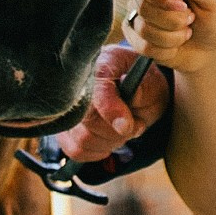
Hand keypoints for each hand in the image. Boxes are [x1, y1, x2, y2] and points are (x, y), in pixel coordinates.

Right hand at [53, 41, 170, 164]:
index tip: (126, 126)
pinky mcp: (63, 128)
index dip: (111, 110)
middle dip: (116, 131)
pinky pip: (76, 149)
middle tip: (133, 125)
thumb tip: (130, 104)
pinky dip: (97, 150)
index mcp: (103, 64)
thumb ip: (143, 91)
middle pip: (88, 120)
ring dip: (109, 142)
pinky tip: (108, 138)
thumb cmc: (143, 84)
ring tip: (121, 129)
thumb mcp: (153, 84)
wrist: (134, 90)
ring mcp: (66, 107)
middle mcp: (77, 83)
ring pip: (82, 139)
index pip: (97, 89)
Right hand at [131, 0, 215, 76]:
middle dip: (174, 20)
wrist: (209, 48)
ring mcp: (137, 18)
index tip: (181, 4)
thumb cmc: (211, 19)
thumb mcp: (215, 1)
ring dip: (173, 37)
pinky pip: (144, 47)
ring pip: (144, 30)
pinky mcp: (136, 40)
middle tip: (190, 19)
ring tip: (185, 32)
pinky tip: (175, 45)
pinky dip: (166, 50)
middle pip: (143, 7)